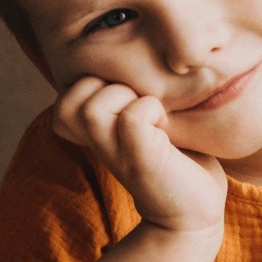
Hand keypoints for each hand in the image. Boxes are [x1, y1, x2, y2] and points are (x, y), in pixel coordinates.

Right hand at [53, 77, 226, 234]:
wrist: (193, 213)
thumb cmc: (178, 160)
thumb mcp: (150, 118)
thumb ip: (136, 92)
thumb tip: (138, 47)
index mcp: (94, 129)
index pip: (68, 89)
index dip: (100, 81)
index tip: (134, 102)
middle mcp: (96, 141)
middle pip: (72, 93)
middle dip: (110, 85)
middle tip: (142, 106)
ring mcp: (114, 152)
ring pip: (92, 105)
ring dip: (128, 99)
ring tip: (152, 118)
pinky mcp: (138, 159)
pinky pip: (133, 116)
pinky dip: (153, 111)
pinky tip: (165, 130)